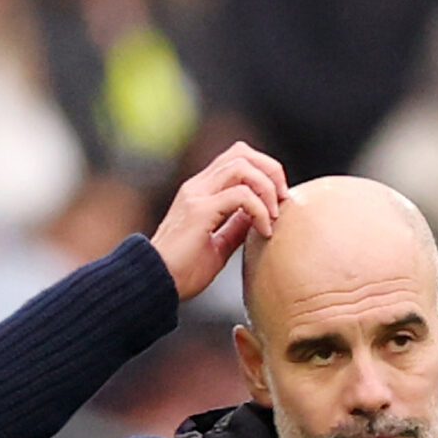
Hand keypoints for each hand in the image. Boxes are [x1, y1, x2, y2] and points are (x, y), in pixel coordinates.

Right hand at [149, 141, 287, 300]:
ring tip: (273, 216)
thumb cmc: (182, 272)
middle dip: (271, 170)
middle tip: (283, 200)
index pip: (237, 159)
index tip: (278, 201)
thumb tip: (260, 216)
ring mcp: (197, 196)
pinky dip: (260, 210)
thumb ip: (236, 226)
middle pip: (242, 152)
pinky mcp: (200, 211)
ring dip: (267, 188)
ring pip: (242, 166)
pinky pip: (241, 195)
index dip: (264, 171)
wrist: (154, 284)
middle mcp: (197, 186)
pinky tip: (264, 231)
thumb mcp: (217, 244)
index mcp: (200, 191)